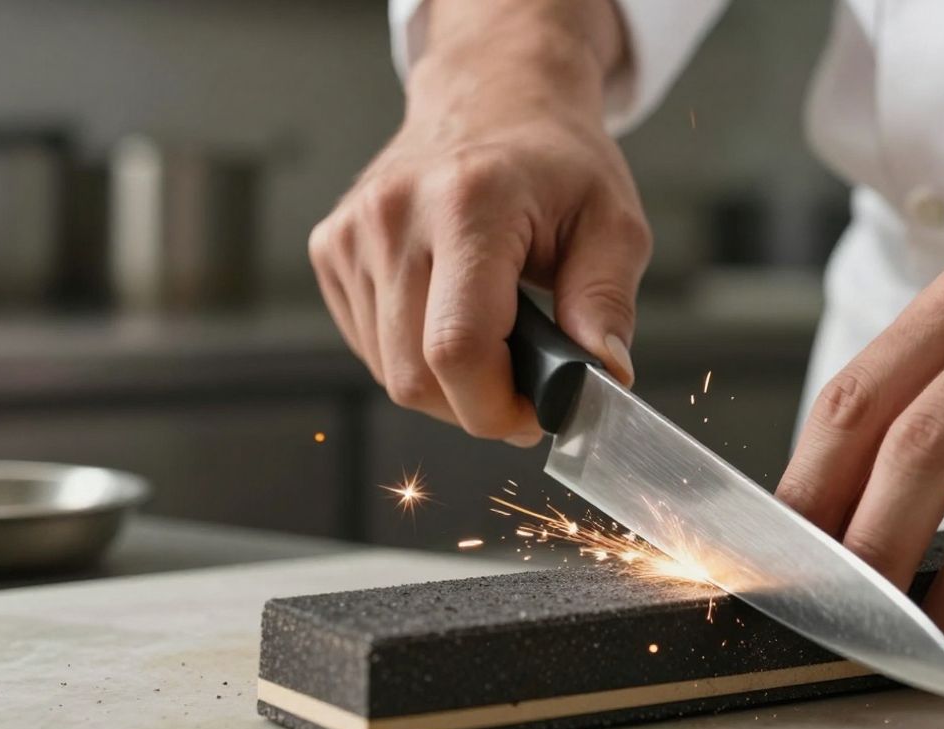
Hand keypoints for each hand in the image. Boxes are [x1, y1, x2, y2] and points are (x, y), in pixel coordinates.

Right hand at [308, 1, 646, 445]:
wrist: (492, 98)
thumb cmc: (556, 162)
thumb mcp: (614, 221)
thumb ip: (608, 301)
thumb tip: (603, 376)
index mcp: (469, 204)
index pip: (457, 348)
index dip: (496, 408)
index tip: (535, 414)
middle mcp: (395, 215)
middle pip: (414, 376)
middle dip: (476, 406)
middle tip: (524, 388)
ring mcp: (351, 232)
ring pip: (388, 372)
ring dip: (446, 385)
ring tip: (495, 341)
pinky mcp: (329, 249)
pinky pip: (369, 347)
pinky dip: (414, 357)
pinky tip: (451, 317)